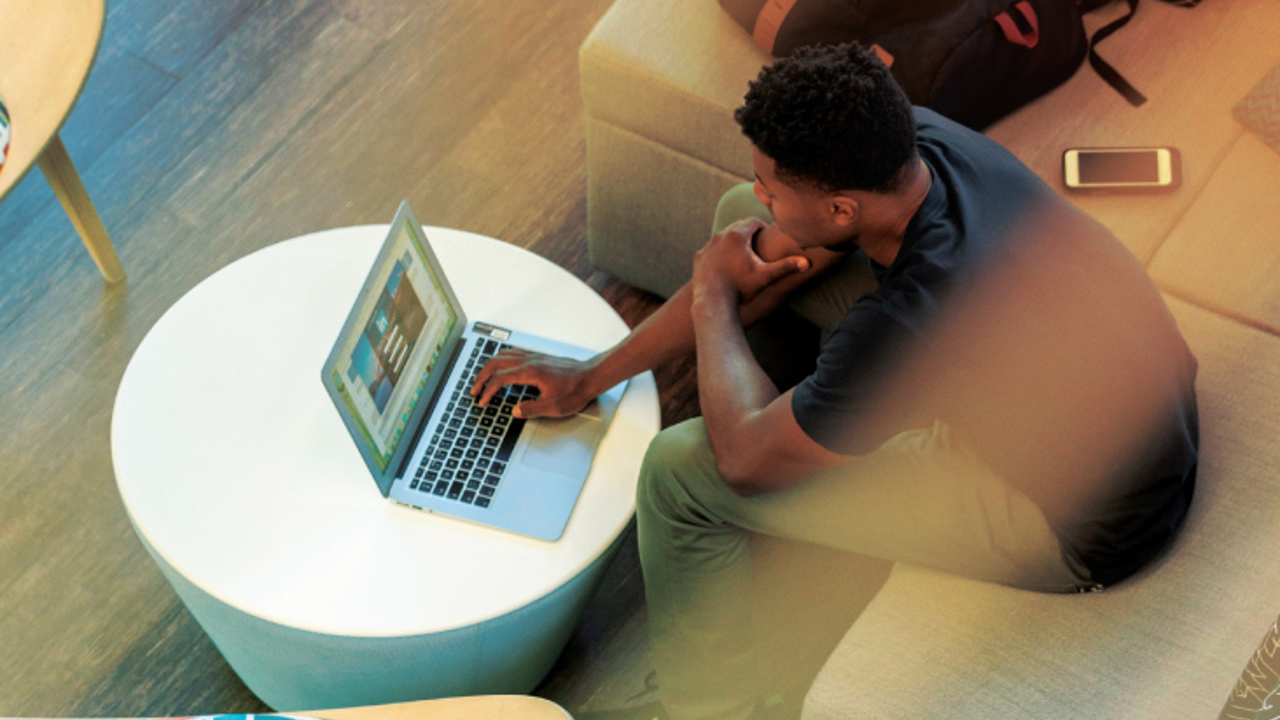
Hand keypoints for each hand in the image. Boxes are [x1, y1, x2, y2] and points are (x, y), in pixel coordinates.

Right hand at [469, 348, 596, 418]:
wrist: (591, 376)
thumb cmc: (576, 390)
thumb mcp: (554, 407)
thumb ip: (531, 409)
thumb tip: (515, 411)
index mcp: (530, 372)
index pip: (500, 379)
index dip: (487, 391)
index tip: (481, 401)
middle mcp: (529, 361)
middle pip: (495, 363)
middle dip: (481, 376)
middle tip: (474, 389)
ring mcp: (533, 356)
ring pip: (503, 355)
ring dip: (489, 366)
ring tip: (482, 378)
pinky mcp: (538, 357)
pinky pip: (512, 353)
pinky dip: (500, 360)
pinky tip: (501, 367)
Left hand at [693, 219, 810, 304]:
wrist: (712, 301)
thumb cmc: (741, 288)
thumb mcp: (765, 276)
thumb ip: (786, 267)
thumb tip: (807, 262)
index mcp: (738, 235)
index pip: (753, 221)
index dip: (761, 227)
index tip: (766, 234)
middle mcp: (720, 236)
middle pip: (737, 226)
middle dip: (747, 232)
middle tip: (756, 241)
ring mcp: (708, 246)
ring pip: (723, 237)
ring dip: (732, 242)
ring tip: (742, 252)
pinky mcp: (699, 257)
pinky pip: (711, 249)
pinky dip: (719, 252)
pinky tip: (725, 262)